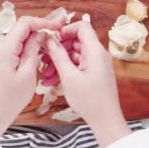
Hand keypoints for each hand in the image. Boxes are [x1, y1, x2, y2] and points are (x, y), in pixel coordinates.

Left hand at [0, 15, 64, 137]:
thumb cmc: (9, 100)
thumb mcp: (27, 74)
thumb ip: (34, 50)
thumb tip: (41, 34)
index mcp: (4, 48)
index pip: (24, 23)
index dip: (42, 22)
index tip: (56, 26)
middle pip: (21, 30)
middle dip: (40, 30)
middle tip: (57, 35)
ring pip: (19, 39)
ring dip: (34, 41)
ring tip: (50, 48)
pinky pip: (14, 48)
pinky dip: (26, 49)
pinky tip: (38, 56)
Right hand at [45, 21, 131, 147]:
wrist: (106, 120)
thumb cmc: (90, 100)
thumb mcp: (69, 77)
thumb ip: (59, 56)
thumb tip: (50, 40)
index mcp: (95, 51)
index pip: (82, 26)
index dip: (66, 29)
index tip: (52, 38)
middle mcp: (97, 54)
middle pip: (76, 41)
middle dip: (58, 48)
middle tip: (43, 57)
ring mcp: (96, 64)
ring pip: (74, 55)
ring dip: (59, 62)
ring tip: (44, 74)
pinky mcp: (94, 73)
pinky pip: (77, 65)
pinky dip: (65, 70)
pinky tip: (51, 81)